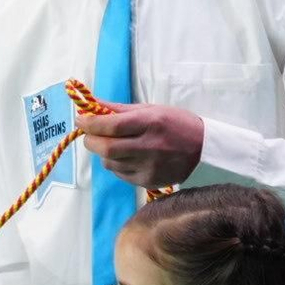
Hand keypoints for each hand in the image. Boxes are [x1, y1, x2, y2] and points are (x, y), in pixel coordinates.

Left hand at [78, 101, 204, 187]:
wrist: (203, 148)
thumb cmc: (175, 123)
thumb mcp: (150, 109)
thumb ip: (118, 109)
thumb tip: (90, 103)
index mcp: (150, 123)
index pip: (112, 125)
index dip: (91, 123)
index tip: (81, 119)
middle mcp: (150, 146)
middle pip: (107, 148)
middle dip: (91, 141)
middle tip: (90, 134)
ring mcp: (149, 167)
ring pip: (110, 163)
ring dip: (104, 153)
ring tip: (114, 144)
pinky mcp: (149, 181)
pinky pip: (120, 174)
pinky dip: (116, 164)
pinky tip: (126, 156)